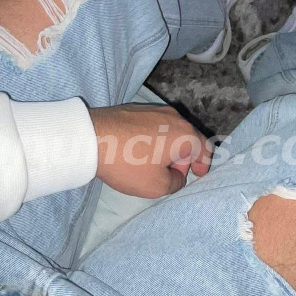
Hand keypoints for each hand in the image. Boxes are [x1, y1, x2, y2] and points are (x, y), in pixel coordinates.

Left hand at [90, 104, 212, 197]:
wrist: (90, 139)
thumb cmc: (128, 164)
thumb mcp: (157, 186)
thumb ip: (176, 183)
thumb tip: (177, 175)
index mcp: (185, 133)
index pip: (205, 148)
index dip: (204, 164)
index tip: (198, 174)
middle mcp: (173, 116)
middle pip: (188, 138)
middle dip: (184, 157)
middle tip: (173, 173)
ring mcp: (153, 109)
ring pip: (170, 130)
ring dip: (168, 147)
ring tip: (154, 164)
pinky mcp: (134, 109)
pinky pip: (153, 125)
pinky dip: (154, 138)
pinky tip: (140, 151)